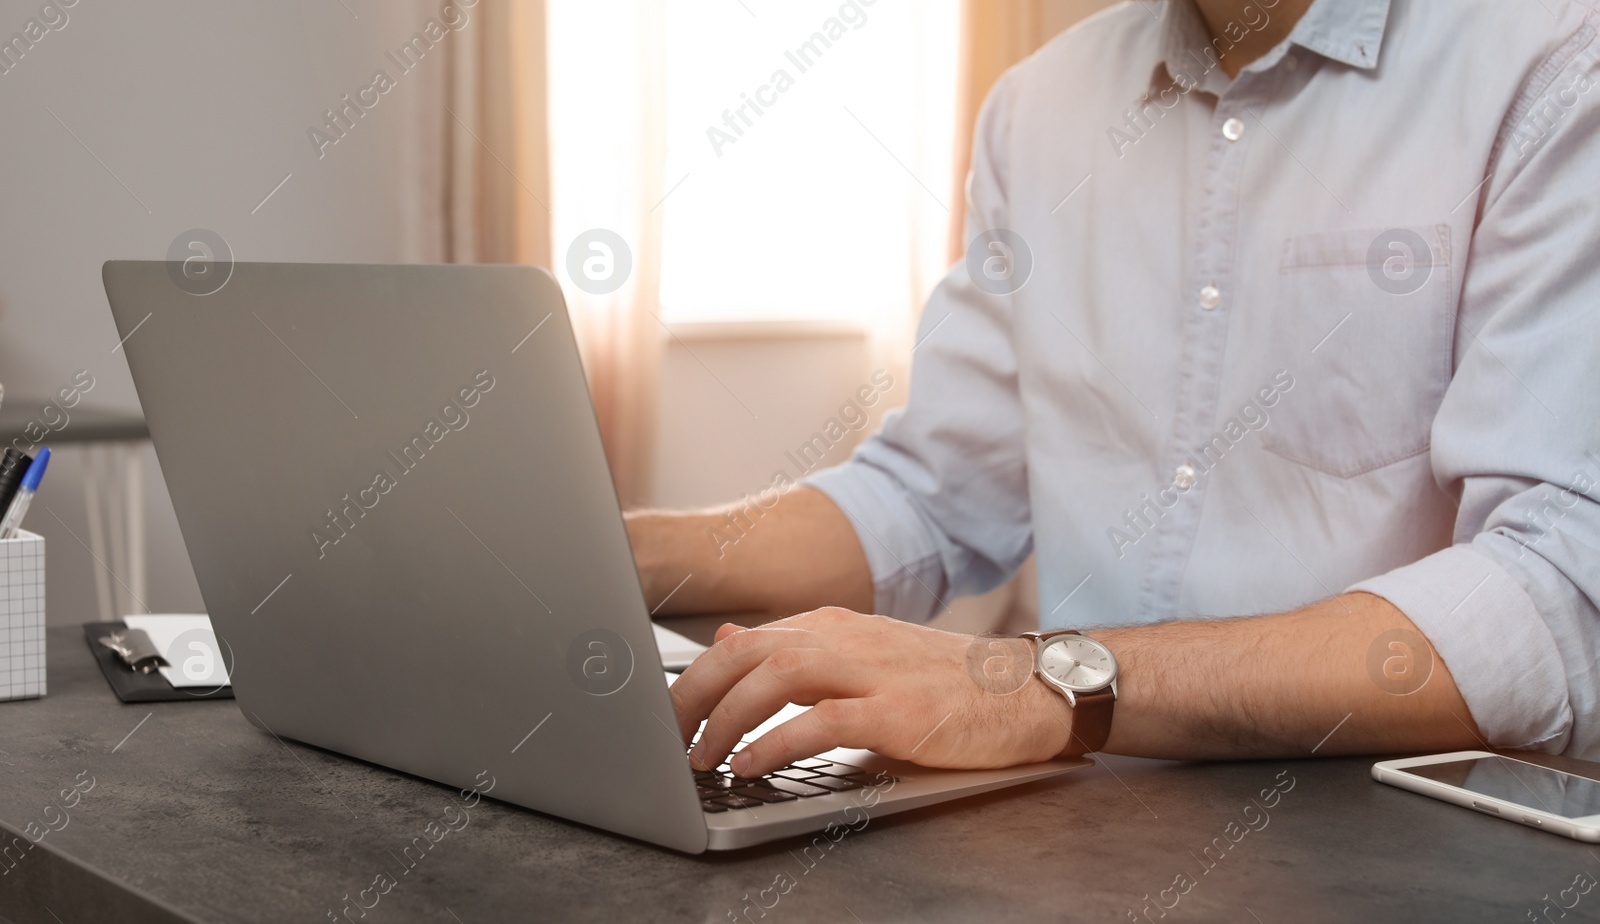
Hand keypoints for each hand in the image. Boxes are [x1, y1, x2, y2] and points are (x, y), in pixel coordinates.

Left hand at [669, 607, 1077, 776]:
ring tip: (701, 757)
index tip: (665, 717)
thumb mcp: (860, 654)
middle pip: (746, 654)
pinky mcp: (896, 712)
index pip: (743, 643)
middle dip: (693, 697)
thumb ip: (794, 648)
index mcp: (832, 625)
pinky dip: (775, 741)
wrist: (1025, 690)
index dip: (694, 679)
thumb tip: (726, 640)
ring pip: (774, 679)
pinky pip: (820, 721)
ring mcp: (872, 672)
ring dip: (726, 720)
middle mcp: (845, 639)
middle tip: (666, 739)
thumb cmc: (943, 680)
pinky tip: (750, 764)